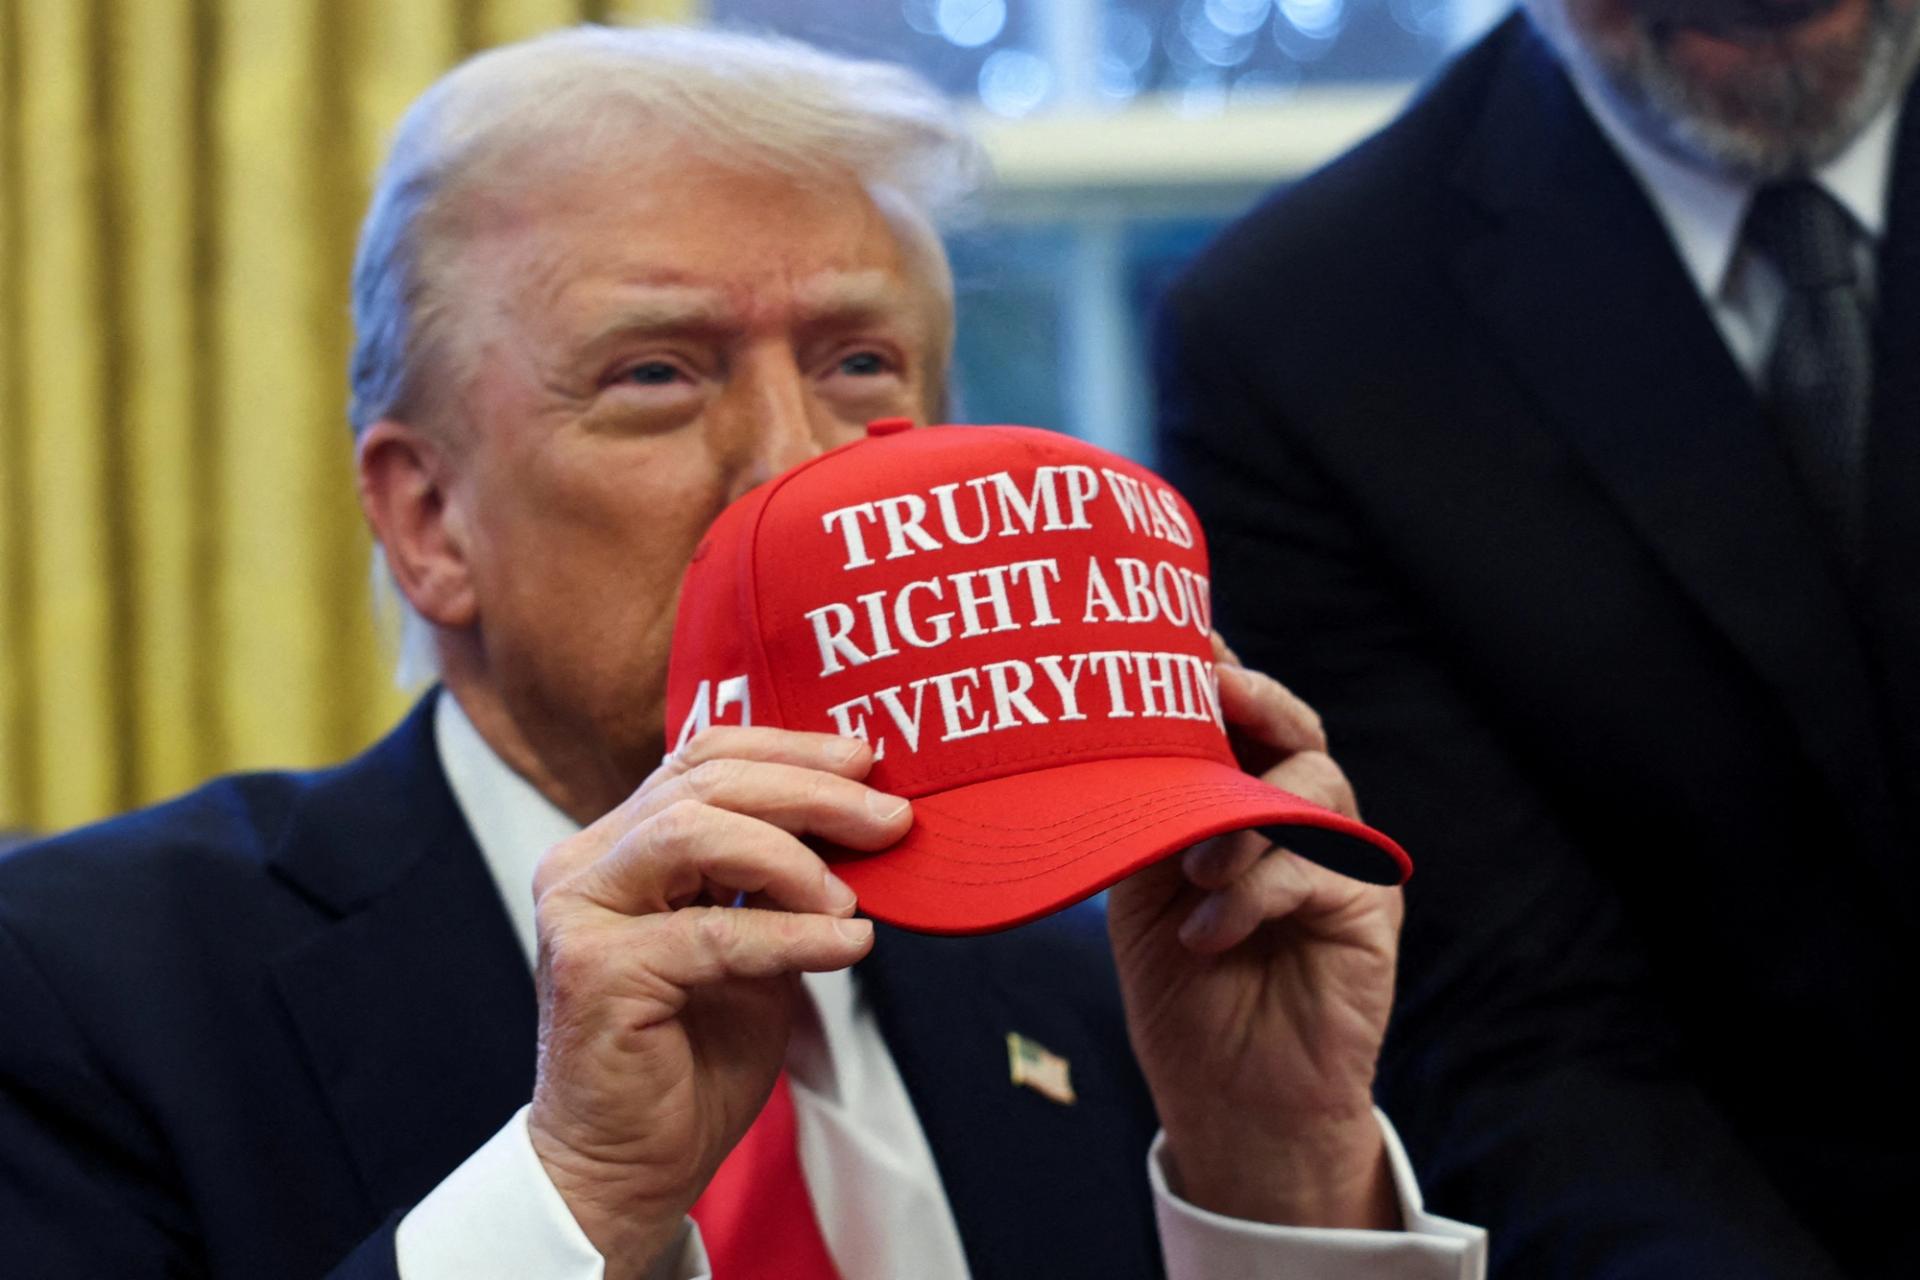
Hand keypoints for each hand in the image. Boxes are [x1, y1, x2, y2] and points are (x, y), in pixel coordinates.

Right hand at [524, 728, 909, 1278]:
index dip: (788, 749)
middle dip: (811, 791)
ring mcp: (580, 912)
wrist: (630, 1165)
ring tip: (851, 895)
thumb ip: (779, 881)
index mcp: (617, 844)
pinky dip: (793, 934)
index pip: (702, 759)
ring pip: (694, 832)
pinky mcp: (595, 970)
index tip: (868, 762)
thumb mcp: (751, 945)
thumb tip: (862, 819)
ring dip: (793, 856)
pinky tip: (849, 942)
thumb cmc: (693, 1056)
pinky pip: (714, 931)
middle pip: (704, 783)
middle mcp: (585, 863)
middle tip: (890, 818)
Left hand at [1107, 637, 1402, 1228]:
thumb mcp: (1140, 886)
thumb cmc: (1182, 990)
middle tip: (1212, 689)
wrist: (1228, 1099)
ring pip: (1314, 789)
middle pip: (1296, 731)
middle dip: (1255, 700)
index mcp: (1243, 803)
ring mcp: (1341, 863)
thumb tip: (1108, 732)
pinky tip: (1207, 932)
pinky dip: (1255, 893)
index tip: (1183, 636)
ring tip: (1194, 867)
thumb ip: (1144, 810)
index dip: (1220, 671)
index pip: (1243, 718)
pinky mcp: (1367, 913)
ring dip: (1246, 817)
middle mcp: (1300, 821)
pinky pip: (1318, 870)